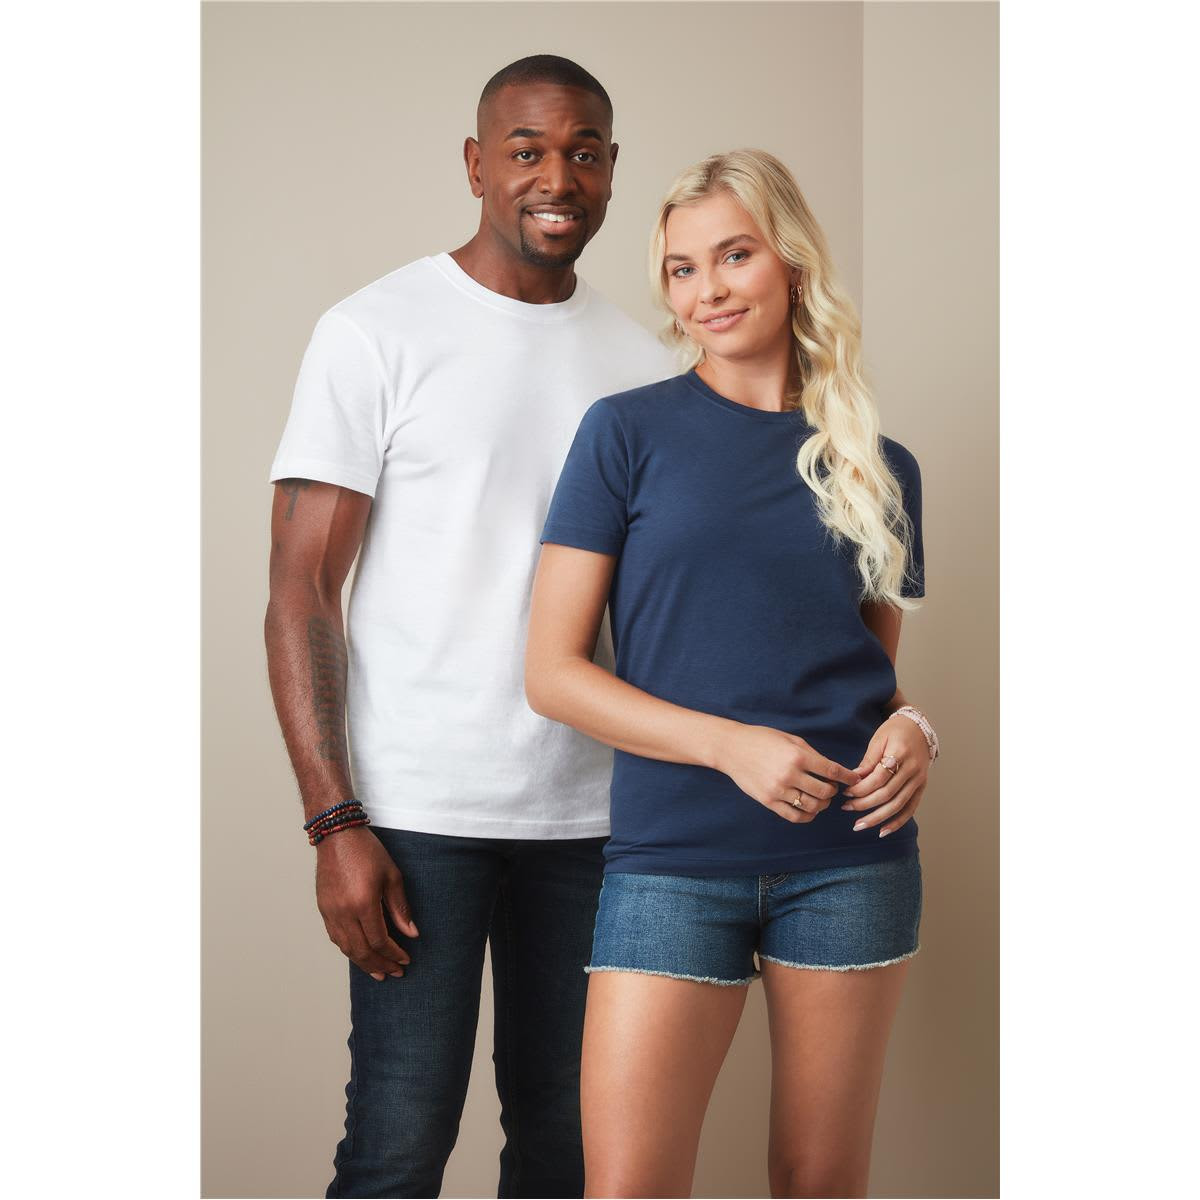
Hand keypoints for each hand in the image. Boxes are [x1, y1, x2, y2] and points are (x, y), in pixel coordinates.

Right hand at [315, 825, 419, 980]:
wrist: (337, 835)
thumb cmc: (367, 851)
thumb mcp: (392, 876)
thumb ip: (400, 908)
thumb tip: (411, 933)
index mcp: (363, 903)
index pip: (379, 940)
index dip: (393, 954)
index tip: (405, 960)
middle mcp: (344, 912)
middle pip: (362, 950)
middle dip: (380, 965)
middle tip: (394, 973)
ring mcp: (330, 912)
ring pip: (346, 948)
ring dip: (363, 963)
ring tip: (378, 972)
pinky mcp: (323, 909)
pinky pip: (336, 938)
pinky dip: (349, 949)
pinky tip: (360, 953)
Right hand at [715, 724, 861, 823]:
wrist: (731, 748)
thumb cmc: (762, 739)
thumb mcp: (791, 739)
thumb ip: (812, 755)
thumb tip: (834, 771)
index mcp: (798, 756)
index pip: (832, 771)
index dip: (848, 777)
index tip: (854, 780)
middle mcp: (789, 774)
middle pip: (825, 792)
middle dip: (833, 791)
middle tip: (831, 787)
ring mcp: (778, 790)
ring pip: (812, 807)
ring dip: (822, 804)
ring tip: (820, 798)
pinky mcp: (768, 802)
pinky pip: (795, 816)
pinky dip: (808, 816)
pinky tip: (809, 809)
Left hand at [840, 713, 930, 836]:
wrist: (919, 728)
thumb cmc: (894, 732)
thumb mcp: (878, 740)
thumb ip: (868, 761)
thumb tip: (853, 779)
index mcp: (900, 754)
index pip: (879, 778)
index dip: (861, 787)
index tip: (846, 792)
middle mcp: (913, 769)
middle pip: (887, 794)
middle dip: (865, 804)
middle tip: (846, 808)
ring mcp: (919, 781)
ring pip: (898, 805)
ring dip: (877, 818)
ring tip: (859, 825)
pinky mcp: (922, 788)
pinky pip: (910, 809)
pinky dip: (897, 822)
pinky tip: (883, 831)